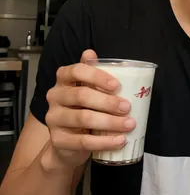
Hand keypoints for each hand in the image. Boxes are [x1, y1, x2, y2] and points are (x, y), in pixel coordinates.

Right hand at [45, 49, 135, 168]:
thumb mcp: (88, 88)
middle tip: (127, 107)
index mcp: (63, 79)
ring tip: (130, 124)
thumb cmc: (83, 107)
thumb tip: (91, 52)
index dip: (97, 76)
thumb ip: (92, 72)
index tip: (117, 85)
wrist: (67, 142)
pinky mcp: (58, 140)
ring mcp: (54, 119)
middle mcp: (55, 96)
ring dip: (110, 122)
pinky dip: (104, 141)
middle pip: (81, 96)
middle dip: (108, 101)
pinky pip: (83, 141)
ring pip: (83, 118)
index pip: (77, 71)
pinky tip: (120, 140)